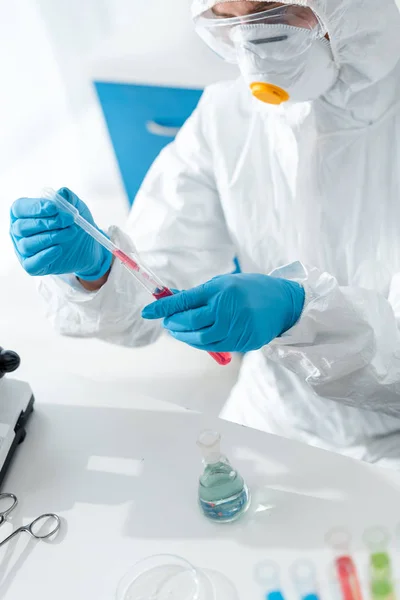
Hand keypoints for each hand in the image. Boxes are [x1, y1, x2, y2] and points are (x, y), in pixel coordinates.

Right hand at [10, 187, 111, 279]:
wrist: (88, 246)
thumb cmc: (74, 224)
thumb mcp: (76, 208)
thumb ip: (68, 198)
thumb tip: (62, 193)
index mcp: (23, 213)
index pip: (19, 208)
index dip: (35, 208)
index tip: (54, 208)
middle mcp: (18, 231)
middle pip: (22, 227)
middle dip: (47, 223)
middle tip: (68, 221)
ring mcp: (23, 249)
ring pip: (28, 244)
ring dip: (51, 237)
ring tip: (70, 233)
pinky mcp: (32, 265)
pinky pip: (32, 263)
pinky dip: (46, 255)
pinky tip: (59, 249)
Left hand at [142, 273, 304, 352]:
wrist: (284, 302)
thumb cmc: (250, 288)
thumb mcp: (223, 283)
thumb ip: (198, 294)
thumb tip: (171, 299)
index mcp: (221, 290)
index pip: (185, 301)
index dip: (163, 307)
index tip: (147, 312)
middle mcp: (228, 310)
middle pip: (190, 323)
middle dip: (174, 324)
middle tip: (168, 322)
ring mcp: (237, 328)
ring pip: (201, 339)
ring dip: (185, 337)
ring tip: (179, 331)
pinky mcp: (244, 342)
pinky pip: (216, 346)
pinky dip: (201, 343)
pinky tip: (196, 337)